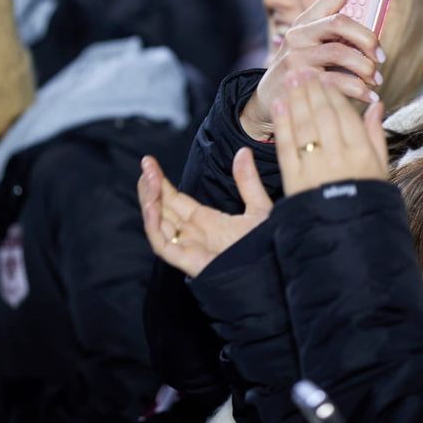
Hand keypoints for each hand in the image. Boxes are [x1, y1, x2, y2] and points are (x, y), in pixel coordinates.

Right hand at [138, 150, 271, 277]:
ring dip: (149, 202)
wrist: (277, 271)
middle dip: (150, 187)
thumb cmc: (269, 246)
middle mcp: (194, 234)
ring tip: (148, 179)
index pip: (174, 200)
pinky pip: (163, 245)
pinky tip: (152, 205)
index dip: (160, 181)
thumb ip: (248, 181)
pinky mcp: (189, 262)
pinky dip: (153, 226)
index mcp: (206, 222)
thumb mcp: (259, 207)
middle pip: (161, 209)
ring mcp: (190, 248)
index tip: (149, 162)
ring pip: (158, 225)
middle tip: (146, 165)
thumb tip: (243, 152)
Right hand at [240, 0, 387, 139]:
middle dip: (368, 38)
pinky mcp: (299, 81)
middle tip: (381, 57)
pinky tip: (368, 96)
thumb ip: (339, 37)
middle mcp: (299, 34)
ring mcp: (296, 57)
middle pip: (340, 22)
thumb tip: (375, 36)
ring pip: (341, 54)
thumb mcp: (314, 47)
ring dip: (366, 68)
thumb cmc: (302, 71)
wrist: (271, 102)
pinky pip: (338, 82)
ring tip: (375, 80)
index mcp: (307, 20)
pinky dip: (359, 90)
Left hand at [273, 71, 388, 196]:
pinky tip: (280, 105)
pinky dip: (283, 123)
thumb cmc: (367, 199)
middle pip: (322, 116)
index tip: (324, 78)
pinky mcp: (295, 182)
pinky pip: (287, 147)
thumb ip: (376, 135)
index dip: (332, 94)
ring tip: (291, 79)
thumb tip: (377, 105)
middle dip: (311, 89)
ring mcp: (316, 170)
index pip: (344, 115)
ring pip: (305, 126)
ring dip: (296, 99)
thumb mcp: (381, 170)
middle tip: (303, 70)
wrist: (349, 237)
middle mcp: (339, 159)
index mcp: (362, 155)